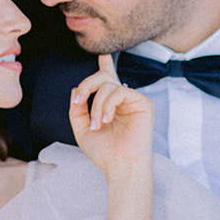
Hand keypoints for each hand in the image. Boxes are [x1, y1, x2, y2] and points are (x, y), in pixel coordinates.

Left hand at [69, 55, 153, 219]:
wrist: (120, 166)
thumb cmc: (104, 152)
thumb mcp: (82, 130)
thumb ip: (77, 110)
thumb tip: (75, 89)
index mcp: (111, 105)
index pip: (108, 79)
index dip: (105, 64)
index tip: (103, 52)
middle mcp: (123, 100)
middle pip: (102, 77)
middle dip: (87, 85)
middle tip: (79, 101)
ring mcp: (134, 100)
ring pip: (108, 84)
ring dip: (96, 104)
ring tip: (97, 124)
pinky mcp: (143, 103)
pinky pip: (119, 91)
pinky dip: (107, 104)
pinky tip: (107, 120)